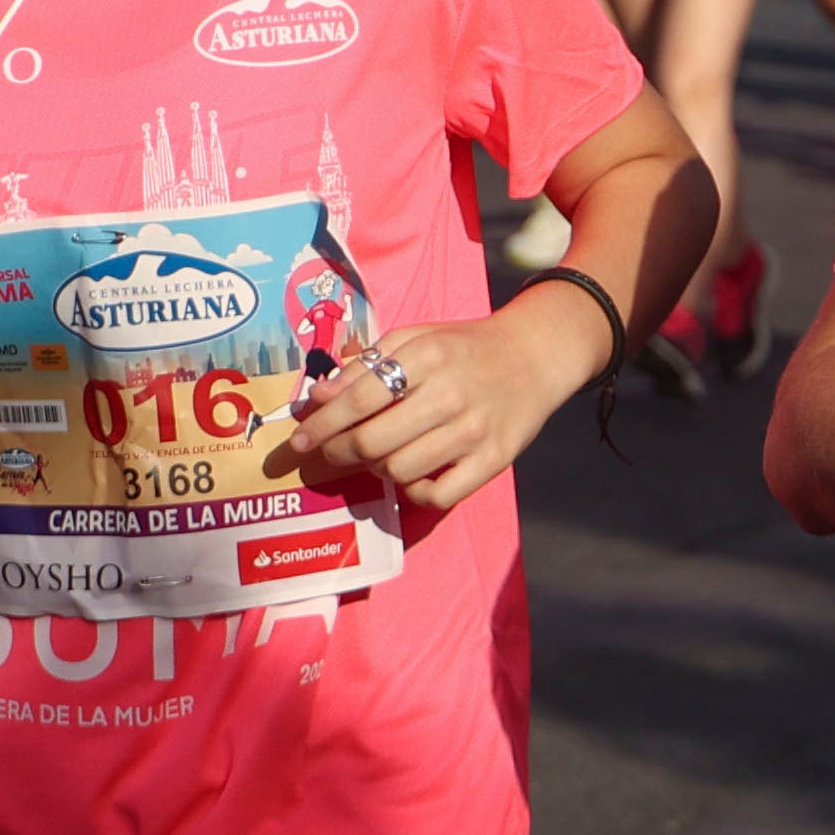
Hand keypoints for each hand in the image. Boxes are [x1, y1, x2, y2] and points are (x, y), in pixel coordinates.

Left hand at [287, 298, 595, 511]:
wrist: (535, 357)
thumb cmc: (465, 348)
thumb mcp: (416, 338)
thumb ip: (366, 365)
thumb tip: (318, 397)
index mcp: (427, 357)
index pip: (358, 400)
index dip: (320, 426)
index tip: (299, 441)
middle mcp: (450, 396)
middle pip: (372, 442)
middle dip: (338, 453)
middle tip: (330, 453)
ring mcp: (474, 432)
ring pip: (399, 471)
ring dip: (376, 469)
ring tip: (378, 456)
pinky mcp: (493, 461)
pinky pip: (438, 495)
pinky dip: (416, 492)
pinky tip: (414, 474)